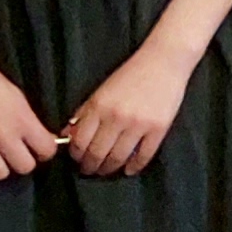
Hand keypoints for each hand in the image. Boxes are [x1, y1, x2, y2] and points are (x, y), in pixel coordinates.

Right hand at [0, 62, 60, 185]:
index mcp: (22, 120)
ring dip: (1, 168)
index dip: (46, 150)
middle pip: (24, 167)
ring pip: (0, 174)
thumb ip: (31, 122)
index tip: (40, 148)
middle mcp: (3, 136)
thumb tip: (45, 141)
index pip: (46, 150)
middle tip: (18, 152)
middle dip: (24, 161)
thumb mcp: (19, 98)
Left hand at [60, 46, 189, 176]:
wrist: (163, 61)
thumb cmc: (131, 74)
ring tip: (107, 170)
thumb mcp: (102, 90)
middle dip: (90, 166)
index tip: (77, 158)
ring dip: (109, 169)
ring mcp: (138, 124)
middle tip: (89, 170)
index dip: (76, 154)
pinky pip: (143, 156)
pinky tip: (129, 169)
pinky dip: (134, 167)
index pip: (80, 141)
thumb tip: (68, 135)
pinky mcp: (158, 129)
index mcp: (99, 106)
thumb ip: (84, 113)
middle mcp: (116, 117)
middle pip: (97, 153)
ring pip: (118, 158)